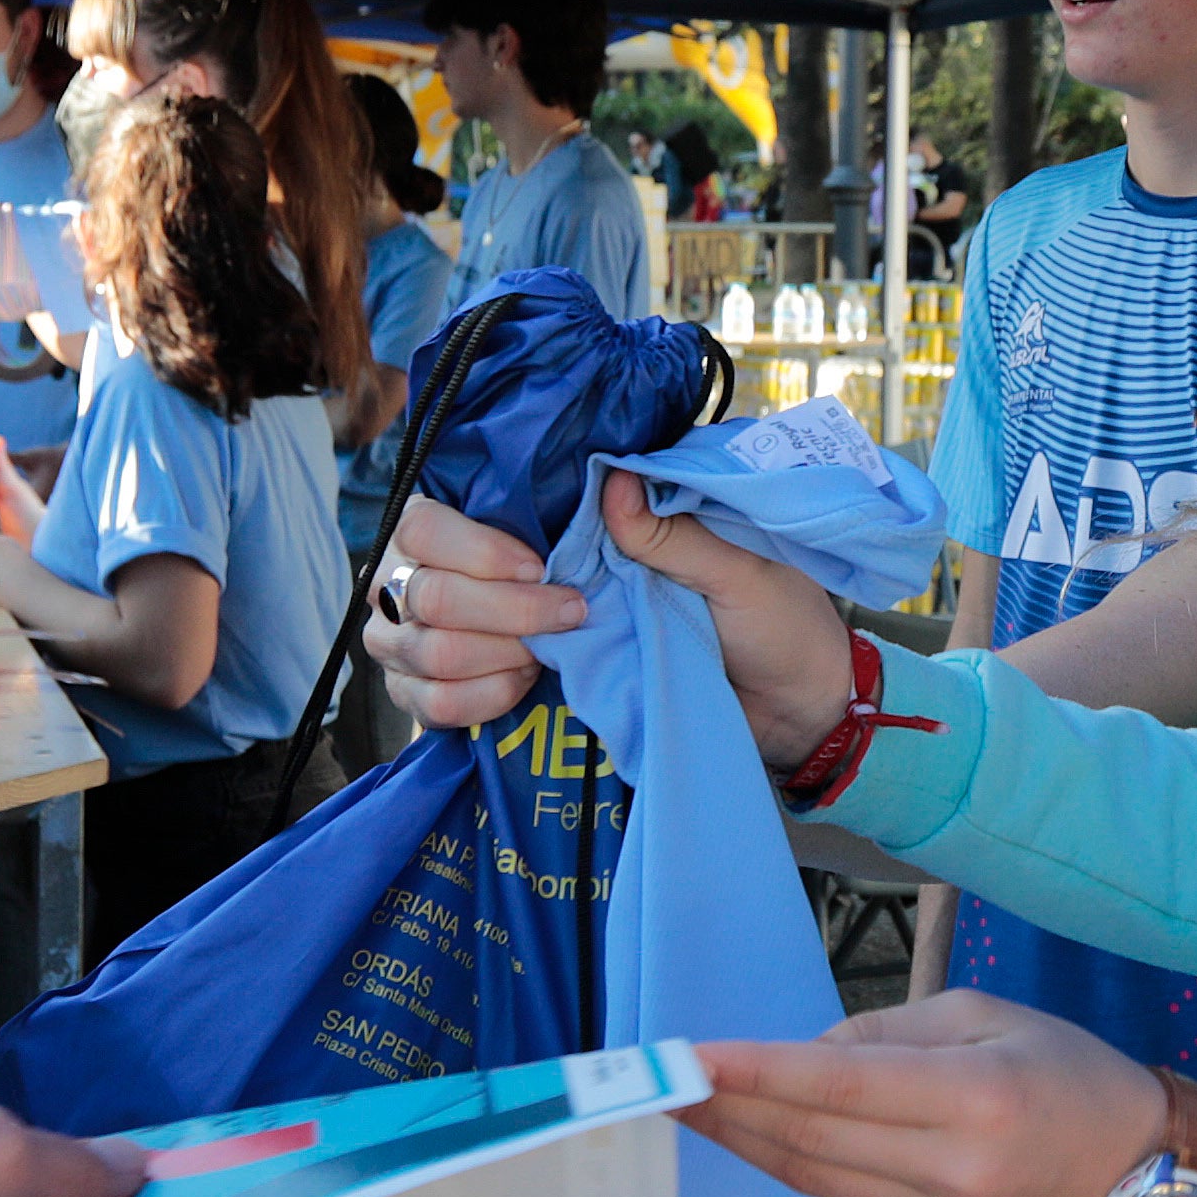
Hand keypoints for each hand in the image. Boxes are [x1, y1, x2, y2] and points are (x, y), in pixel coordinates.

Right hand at [367, 481, 845, 754]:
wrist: (793, 714)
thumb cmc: (773, 626)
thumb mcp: (737, 570)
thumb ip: (669, 532)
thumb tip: (610, 482)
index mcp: (558, 524)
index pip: (443, 511)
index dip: (472, 543)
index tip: (535, 569)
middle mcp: (504, 574)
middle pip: (413, 575)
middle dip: (481, 606)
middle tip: (564, 622)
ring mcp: (487, 637)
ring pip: (404, 635)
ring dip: (467, 655)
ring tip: (536, 666)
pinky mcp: (492, 694)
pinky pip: (420, 697)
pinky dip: (460, 701)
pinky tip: (515, 696)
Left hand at [683, 995, 1160, 1196]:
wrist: (1141, 1174)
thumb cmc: (1069, 1074)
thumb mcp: (988, 1016)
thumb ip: (889, 1031)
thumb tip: (804, 1056)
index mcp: (974, 1100)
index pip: (837, 1085)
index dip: (752, 1073)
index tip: (685, 1060)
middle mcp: (952, 1172)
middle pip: (807, 1140)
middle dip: (724, 1109)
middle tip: (658, 1083)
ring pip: (814, 1179)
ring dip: (746, 1141)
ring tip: (692, 1107)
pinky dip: (808, 1165)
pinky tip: (779, 1136)